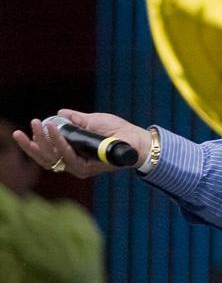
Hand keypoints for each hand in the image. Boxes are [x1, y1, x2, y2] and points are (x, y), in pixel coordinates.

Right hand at [12, 109, 149, 177]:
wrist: (136, 139)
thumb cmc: (117, 131)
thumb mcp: (92, 121)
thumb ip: (75, 119)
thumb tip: (59, 113)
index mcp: (71, 154)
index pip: (46, 153)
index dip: (32, 143)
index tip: (23, 131)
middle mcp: (73, 164)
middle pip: (45, 157)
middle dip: (33, 143)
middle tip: (27, 127)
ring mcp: (79, 168)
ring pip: (54, 157)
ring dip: (45, 140)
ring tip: (41, 125)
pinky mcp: (87, 169)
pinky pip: (69, 157)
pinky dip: (61, 143)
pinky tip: (55, 132)